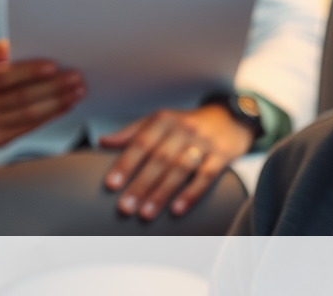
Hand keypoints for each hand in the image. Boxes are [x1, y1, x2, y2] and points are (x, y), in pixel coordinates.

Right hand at [0, 40, 84, 145]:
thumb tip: (21, 44)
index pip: (3, 77)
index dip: (29, 72)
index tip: (54, 65)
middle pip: (21, 97)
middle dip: (53, 87)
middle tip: (77, 77)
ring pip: (29, 115)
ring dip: (58, 102)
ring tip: (78, 91)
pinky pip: (29, 127)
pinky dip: (51, 115)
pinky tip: (67, 104)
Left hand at [99, 104, 255, 219]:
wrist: (230, 118)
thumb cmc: (187, 125)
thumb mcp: (161, 121)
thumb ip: (133, 132)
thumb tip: (102, 142)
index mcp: (165, 120)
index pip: (142, 141)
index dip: (126, 163)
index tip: (110, 184)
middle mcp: (185, 129)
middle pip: (160, 158)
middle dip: (141, 184)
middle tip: (124, 208)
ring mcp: (205, 142)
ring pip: (181, 169)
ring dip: (162, 192)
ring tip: (145, 214)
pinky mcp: (223, 155)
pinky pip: (206, 176)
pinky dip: (191, 193)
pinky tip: (177, 210)